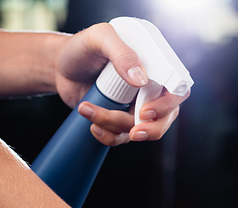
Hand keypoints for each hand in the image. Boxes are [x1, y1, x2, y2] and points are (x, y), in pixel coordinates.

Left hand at [53, 22, 189, 144]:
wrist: (60, 68)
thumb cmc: (82, 49)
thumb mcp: (100, 39)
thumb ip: (121, 53)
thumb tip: (140, 80)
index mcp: (154, 68)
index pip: (176, 91)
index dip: (168, 106)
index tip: (146, 112)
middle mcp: (149, 90)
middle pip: (164, 120)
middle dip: (149, 130)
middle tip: (132, 132)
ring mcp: (135, 109)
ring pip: (138, 131)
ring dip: (113, 126)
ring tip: (87, 109)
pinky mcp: (120, 123)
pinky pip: (121, 139)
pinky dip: (107, 137)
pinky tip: (92, 125)